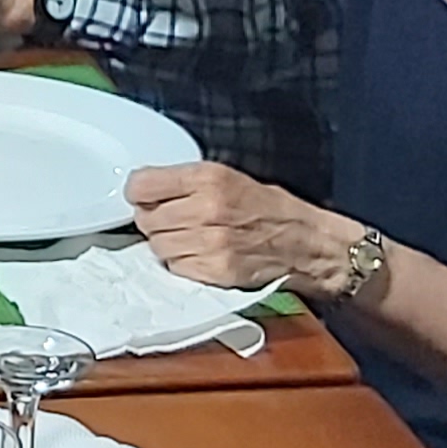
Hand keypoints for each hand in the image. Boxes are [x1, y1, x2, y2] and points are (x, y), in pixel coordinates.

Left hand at [123, 164, 348, 290]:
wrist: (306, 243)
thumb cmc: (271, 208)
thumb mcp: (231, 177)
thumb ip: (188, 182)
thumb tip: (146, 188)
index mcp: (209, 178)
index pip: (142, 185)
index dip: (140, 192)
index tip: (145, 196)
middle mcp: (206, 209)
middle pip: (145, 219)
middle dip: (154, 220)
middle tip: (173, 219)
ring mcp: (209, 243)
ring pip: (157, 246)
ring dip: (166, 243)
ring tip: (189, 237)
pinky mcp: (214, 271)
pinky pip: (175, 267)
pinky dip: (181, 263)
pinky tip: (200, 254)